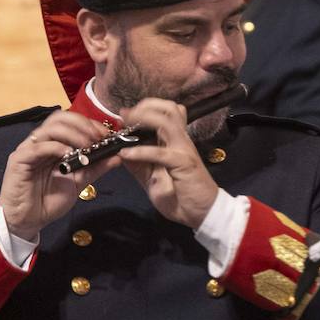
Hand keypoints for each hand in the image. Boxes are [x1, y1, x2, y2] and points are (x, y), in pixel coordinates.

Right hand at [0, 112, 117, 240]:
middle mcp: (40, 142)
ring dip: (72, 134)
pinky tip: (67, 154)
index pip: (70, 122)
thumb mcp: (79, 182)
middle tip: (97, 137)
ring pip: (50, 128)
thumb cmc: (49, 201)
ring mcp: (28, 149)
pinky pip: (38, 147)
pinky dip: (55, 147)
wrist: (29, 221)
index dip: (89, 124)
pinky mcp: (19, 160)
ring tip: (86, 145)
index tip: (105, 134)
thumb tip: (118, 156)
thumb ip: (96, 168)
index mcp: (53, 144)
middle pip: (59, 118)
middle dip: (82, 124)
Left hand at [118, 98, 217, 228]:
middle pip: (169, 108)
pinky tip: (125, 154)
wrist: (200, 214)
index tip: (125, 114)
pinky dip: (141, 151)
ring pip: (167, 122)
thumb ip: (138, 164)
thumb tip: (119, 151)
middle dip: (145, 106)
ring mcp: (183, 150)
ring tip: (126, 124)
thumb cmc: (179, 196)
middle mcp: (180, 140)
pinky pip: (160, 152)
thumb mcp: (152, 179)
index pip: (166, 112)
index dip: (146, 107)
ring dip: (144, 119)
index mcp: (175, 141)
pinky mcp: (183, 163)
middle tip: (126, 114)